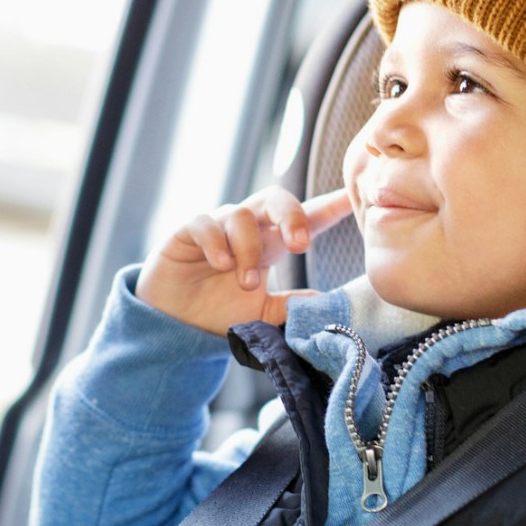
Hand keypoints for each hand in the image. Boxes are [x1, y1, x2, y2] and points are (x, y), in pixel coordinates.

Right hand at [137, 187, 352, 334]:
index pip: (305, 219)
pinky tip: (221, 264)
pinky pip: (206, 223)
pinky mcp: (187, 233)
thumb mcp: (262, 315)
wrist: (172, 326)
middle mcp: (248, 230)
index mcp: (271, 245)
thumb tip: (328, 303)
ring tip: (246, 282)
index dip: (329, 208)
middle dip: (292, 215)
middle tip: (300, 244)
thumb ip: (292, 308)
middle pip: (277, 199)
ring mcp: (217, 227)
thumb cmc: (218, 314)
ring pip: (242, 214)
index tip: (353, 199)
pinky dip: (217, 242)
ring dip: (248, 248)